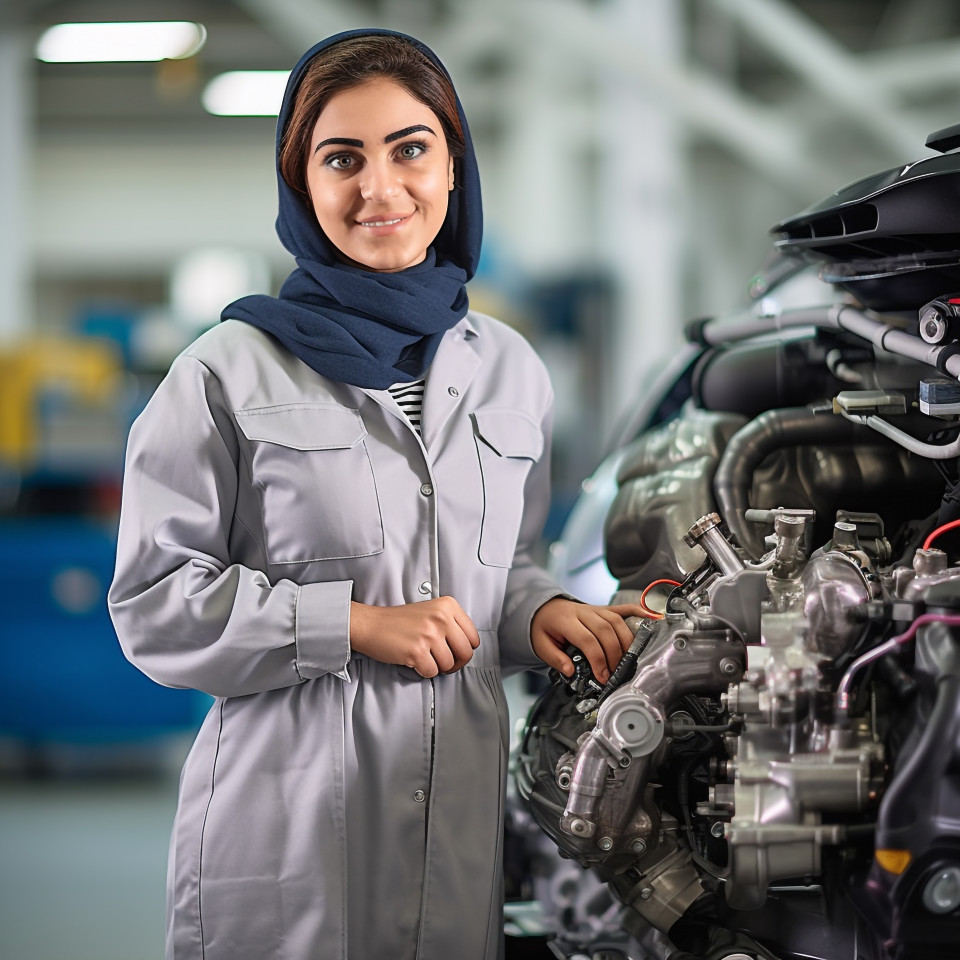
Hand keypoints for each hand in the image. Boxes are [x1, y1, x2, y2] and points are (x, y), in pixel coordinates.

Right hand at [350, 596, 480, 677]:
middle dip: (456, 663)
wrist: (371, 624)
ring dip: (437, 667)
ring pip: (449, 665)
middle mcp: (441, 618)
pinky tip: (415, 661)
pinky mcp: (417, 651)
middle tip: (445, 662)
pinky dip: (424, 671)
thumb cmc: (399, 621)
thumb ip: (452, 624)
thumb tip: (468, 647)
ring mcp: (429, 634)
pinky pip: (432, 672)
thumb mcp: (431, 611)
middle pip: (466, 653)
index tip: (456, 652)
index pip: (473, 636)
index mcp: (448, 605)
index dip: (466, 649)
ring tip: (425, 657)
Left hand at [531, 599, 646, 682]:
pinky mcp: (603, 608)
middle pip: (605, 630)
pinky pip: (622, 608)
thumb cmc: (544, 629)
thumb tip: (571, 671)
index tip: (603, 677)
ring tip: (627, 661)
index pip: (587, 639)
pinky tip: (651, 619)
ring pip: (616, 621)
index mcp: (566, 621)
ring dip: (625, 642)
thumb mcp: (541, 645)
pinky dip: (638, 612)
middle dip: (613, 654)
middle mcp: (582, 612)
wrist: (545, 609)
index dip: (598, 659)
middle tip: (615, 673)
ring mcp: (595, 608)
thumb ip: (555, 658)